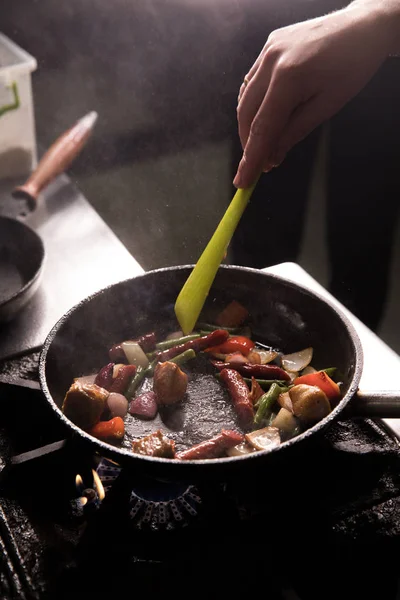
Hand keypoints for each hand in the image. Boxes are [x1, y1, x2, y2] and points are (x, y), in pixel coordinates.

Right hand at [234, 1, 397, 187]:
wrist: (361, 27)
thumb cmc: (351, 65)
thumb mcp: (326, 107)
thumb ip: (294, 133)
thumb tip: (272, 158)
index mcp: (288, 77)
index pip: (261, 128)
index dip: (250, 159)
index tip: (242, 181)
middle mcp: (271, 61)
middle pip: (246, 114)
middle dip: (249, 143)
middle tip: (259, 166)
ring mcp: (267, 50)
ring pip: (245, 99)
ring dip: (250, 125)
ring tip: (267, 143)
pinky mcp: (268, 45)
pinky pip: (252, 82)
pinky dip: (254, 103)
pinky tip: (266, 116)